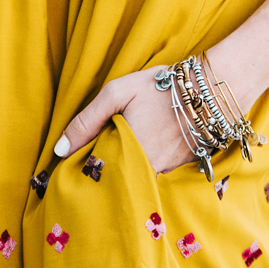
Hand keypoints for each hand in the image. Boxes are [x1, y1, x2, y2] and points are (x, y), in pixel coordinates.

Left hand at [54, 69, 192, 174]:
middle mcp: (147, 171)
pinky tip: (141, 149)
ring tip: (120, 148)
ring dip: (123, 169)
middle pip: (114, 179)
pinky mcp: (179, 170)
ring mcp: (165, 172)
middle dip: (103, 170)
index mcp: (127, 155)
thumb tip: (59, 150)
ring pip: (134, 178)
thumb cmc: (160, 88)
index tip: (74, 161)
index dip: (83, 167)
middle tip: (98, 152)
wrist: (209, 92)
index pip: (95, 174)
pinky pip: (153, 175)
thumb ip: (86, 121)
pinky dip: (143, 166)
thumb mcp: (117, 93)